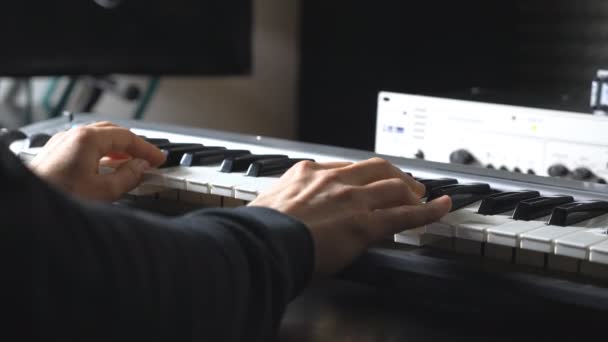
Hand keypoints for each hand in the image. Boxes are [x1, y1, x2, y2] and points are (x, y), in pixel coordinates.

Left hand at [30, 122, 165, 201]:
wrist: (28, 208)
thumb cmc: (58, 198)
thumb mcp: (104, 191)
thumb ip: (128, 176)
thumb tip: (141, 168)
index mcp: (87, 139)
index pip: (127, 137)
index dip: (147, 149)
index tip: (159, 160)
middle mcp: (72, 136)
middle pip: (112, 132)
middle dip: (133, 146)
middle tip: (149, 160)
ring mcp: (61, 143)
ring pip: (98, 138)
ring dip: (118, 150)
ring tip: (132, 164)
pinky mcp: (55, 155)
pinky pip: (85, 147)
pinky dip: (102, 154)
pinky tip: (107, 168)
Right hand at [249, 158, 451, 274]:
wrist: (263, 242)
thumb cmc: (260, 229)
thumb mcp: (268, 204)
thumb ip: (283, 202)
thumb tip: (282, 211)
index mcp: (308, 172)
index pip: (344, 167)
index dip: (362, 174)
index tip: (367, 179)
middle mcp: (334, 180)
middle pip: (375, 169)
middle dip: (393, 175)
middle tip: (404, 184)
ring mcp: (352, 200)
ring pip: (393, 188)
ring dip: (412, 191)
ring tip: (423, 197)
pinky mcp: (365, 224)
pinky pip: (405, 215)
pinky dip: (428, 211)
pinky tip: (440, 209)